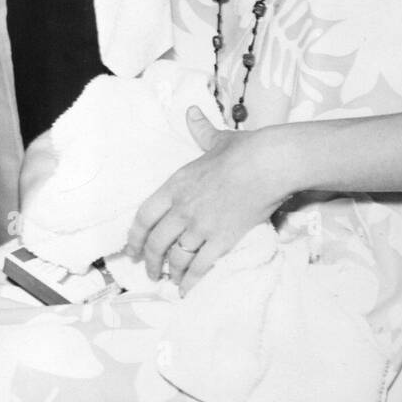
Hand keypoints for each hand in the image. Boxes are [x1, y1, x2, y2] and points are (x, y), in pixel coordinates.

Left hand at [126, 107, 288, 294]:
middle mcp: (183, 209)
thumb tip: (191, 111)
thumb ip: (200, 130)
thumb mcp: (216, 140)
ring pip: (176, 257)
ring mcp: (201, 227)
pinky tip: (186, 290)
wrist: (269, 164)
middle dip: (150, 261)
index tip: (132, 248)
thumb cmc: (243, 150)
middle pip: (156, 242)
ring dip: (170, 272)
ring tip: (170, 280)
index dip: (134, 236)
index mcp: (176, 185)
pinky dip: (191, 281)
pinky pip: (200, 267)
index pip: (144, 216)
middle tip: (149, 271)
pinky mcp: (222, 240)